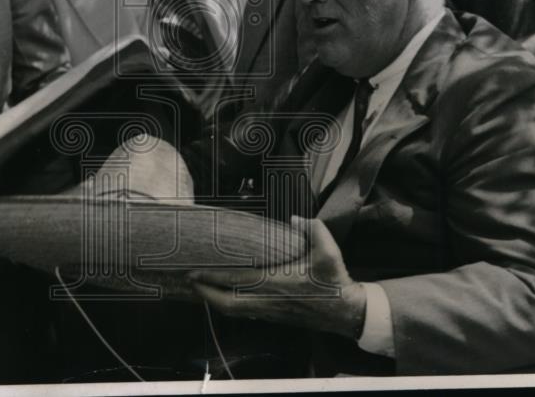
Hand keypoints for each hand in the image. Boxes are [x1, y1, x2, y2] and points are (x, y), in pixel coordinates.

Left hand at [189, 216, 367, 339]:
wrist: (346, 312)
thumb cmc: (334, 281)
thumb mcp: (328, 251)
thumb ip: (313, 229)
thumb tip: (295, 219)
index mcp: (276, 284)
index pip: (236, 281)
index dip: (212, 278)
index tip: (194, 271)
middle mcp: (268, 301)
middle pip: (226, 305)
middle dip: (205, 293)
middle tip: (189, 279)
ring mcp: (269, 311)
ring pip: (234, 311)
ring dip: (215, 300)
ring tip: (201, 285)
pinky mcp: (274, 316)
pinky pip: (244, 312)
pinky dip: (229, 305)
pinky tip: (225, 293)